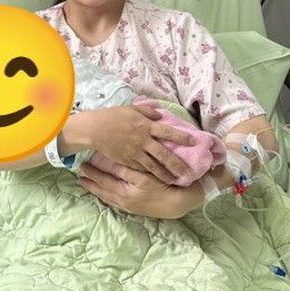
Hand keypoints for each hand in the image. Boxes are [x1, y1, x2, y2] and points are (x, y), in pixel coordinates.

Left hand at [76, 164, 202, 218]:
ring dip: (96, 190)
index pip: (105, 181)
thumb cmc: (163, 187)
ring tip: (85, 183)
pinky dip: (106, 196)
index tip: (82, 166)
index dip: (93, 173)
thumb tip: (112, 163)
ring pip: (107, 197)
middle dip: (91, 183)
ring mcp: (128, 206)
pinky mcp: (133, 208)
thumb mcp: (146, 177)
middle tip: (79, 176)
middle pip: (103, 191)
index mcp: (125, 192)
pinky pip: (114, 202)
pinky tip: (103, 193)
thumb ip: (128, 170)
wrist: (177, 205)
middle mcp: (124, 201)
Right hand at [77, 105, 195, 184]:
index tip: (193, 142)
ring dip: (165, 174)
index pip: (168, 132)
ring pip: (154, 166)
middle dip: (177, 164)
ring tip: (174, 181)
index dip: (181, 137)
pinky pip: (141, 169)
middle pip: (164, 155)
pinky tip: (157, 180)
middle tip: (188, 172)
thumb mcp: (132, 109)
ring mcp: (135, 152)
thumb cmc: (114, 116)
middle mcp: (143, 140)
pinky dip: (150, 174)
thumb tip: (160, 115)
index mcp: (146, 126)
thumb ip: (148, 112)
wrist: (96, 129)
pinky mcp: (127, 161)